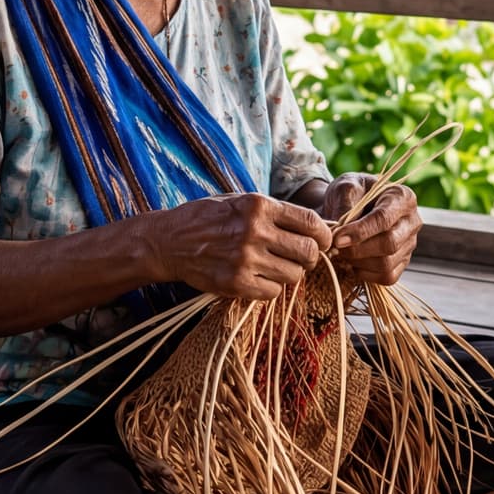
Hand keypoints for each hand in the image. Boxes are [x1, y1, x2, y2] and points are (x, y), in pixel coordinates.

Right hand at [149, 193, 331, 299]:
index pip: (310, 222)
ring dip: (289, 273)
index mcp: (259, 206)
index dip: (324, 235)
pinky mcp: (235, 283)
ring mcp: (245, 259)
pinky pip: (273, 292)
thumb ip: (275, 212)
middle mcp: (255, 231)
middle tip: (301, 258)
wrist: (169, 241)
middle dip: (310, 257)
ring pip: (293, 275)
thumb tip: (316, 226)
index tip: (323, 241)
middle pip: (308, 252)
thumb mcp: (240, 201)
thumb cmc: (208, 218)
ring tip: (274, 266)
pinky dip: (271, 287)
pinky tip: (258, 277)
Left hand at [321, 175, 421, 286]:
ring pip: (387, 264)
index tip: (337, 239)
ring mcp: (409, 244)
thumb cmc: (351, 192)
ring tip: (341, 253)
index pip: (384, 219)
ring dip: (358, 262)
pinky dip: (365, 274)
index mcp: (402, 197)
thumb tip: (341, 232)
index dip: (360, 231)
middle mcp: (412, 221)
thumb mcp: (346, 186)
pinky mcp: (402, 262)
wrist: (350, 205)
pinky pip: (387, 277)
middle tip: (335, 247)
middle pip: (389, 244)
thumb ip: (345, 204)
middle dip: (358, 249)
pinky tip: (352, 262)